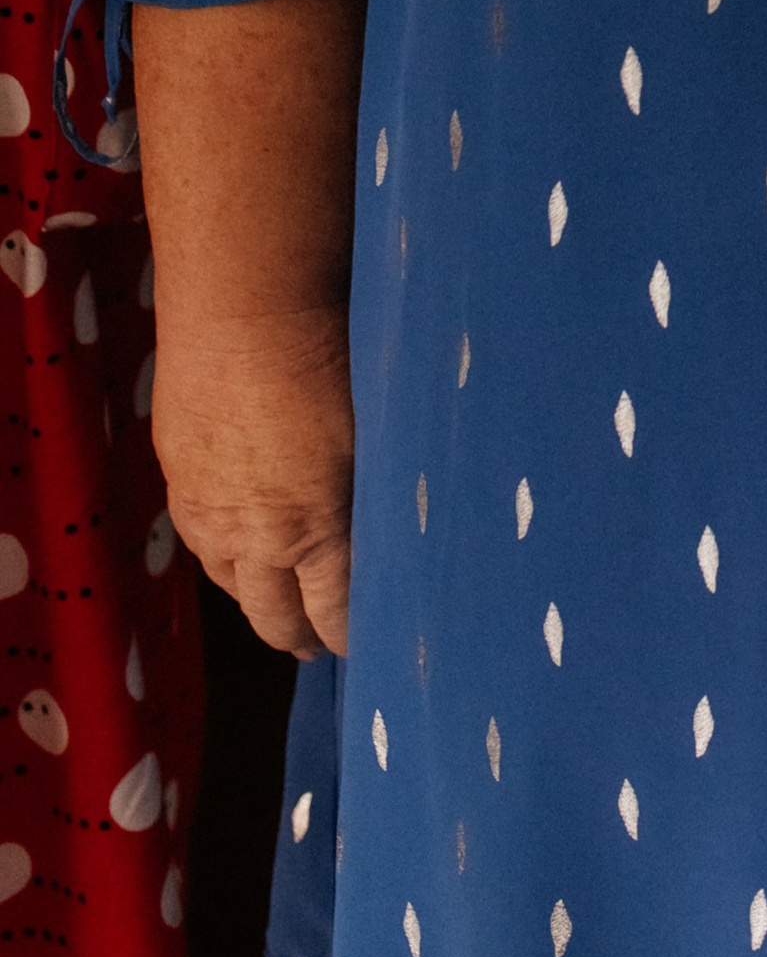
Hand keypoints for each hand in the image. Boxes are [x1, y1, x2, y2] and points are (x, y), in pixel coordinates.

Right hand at [151, 297, 353, 658]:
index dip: (348, 632)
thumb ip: (376, 494)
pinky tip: (234, 552)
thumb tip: (397, 527)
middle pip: (274, 613)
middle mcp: (255, 534)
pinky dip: (222, 555)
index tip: (366, 646)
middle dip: (300, 635)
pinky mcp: (180, 475)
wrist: (245, 310)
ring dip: (256, 598)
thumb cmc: (335, 358)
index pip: (334, 607)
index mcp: (315, 529)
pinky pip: (200, 538)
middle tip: (317, 647)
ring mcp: (208, 508)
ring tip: (277, 611)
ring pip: (231, 580)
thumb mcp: (376, 434)